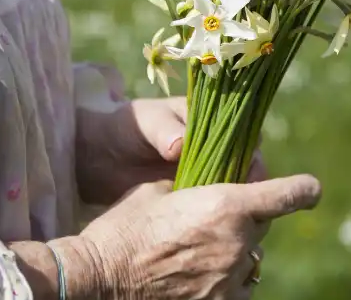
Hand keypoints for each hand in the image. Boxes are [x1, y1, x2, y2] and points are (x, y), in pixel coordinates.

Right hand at [71, 175, 320, 299]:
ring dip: (236, 253)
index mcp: (227, 206)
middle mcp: (236, 244)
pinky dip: (226, 282)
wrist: (93, 280)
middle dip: (249, 218)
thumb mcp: (158, 190)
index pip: (291, 195)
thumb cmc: (120, 229)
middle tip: (219, 218)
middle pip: (264, 225)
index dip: (303, 190)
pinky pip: (237, 290)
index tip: (308, 190)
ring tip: (202, 253)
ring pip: (251, 260)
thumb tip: (213, 184)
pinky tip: (200, 277)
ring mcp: (228, 281)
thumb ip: (195, 186)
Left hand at [76, 97, 267, 205]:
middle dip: (249, 183)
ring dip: (233, 202)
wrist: (98, 154)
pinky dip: (215, 216)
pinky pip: (211, 207)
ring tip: (230, 219)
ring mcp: (204, 175)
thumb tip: (180, 145)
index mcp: (212, 123)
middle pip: (245, 166)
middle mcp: (215, 149)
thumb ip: (164, 131)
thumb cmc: (126, 128)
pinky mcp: (192, 198)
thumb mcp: (146, 122)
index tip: (251, 170)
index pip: (246, 136)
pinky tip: (212, 228)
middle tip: (244, 200)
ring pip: (232, 190)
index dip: (252, 153)